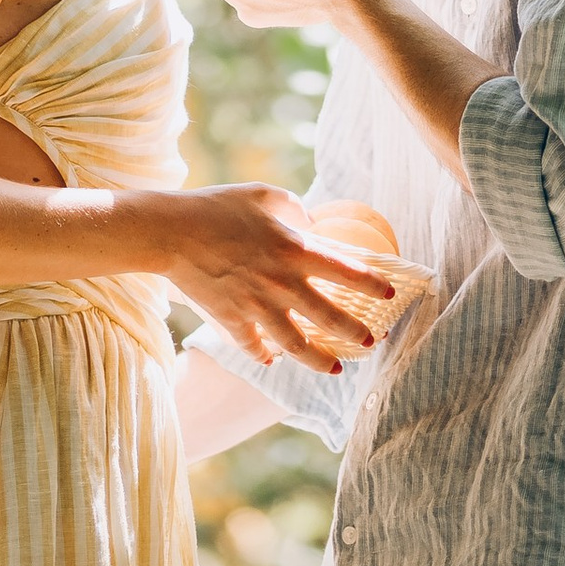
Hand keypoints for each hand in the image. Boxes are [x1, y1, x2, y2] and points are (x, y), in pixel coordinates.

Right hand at [146, 182, 390, 376]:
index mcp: (293, 249)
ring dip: (320, 360)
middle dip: (356, 333)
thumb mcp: (265, 196)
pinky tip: (273, 360)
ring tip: (337, 369)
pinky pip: (254, 346)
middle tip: (374, 342)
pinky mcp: (232, 321)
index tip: (391, 294)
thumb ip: (294, 210)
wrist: (174, 232)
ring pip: (296, 345)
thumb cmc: (220, 206)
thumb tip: (311, 226)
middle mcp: (281, 283)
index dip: (371, 283)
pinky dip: (265, 355)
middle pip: (328, 316)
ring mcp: (256, 306)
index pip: (345, 270)